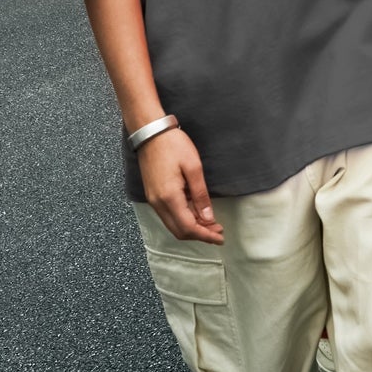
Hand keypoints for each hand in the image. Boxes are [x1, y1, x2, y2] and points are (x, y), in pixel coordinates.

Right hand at [138, 128, 223, 243]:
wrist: (150, 133)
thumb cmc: (174, 146)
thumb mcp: (193, 167)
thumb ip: (200, 195)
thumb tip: (208, 218)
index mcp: (169, 197)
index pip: (188, 227)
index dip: (206, 235)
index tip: (220, 238)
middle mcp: (158, 204)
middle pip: (179, 231)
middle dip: (200, 235)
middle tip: (218, 232)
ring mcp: (153, 200)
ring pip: (173, 225)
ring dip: (191, 228)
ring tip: (210, 224)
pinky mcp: (152, 195)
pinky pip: (168, 216)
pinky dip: (183, 220)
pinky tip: (196, 214)